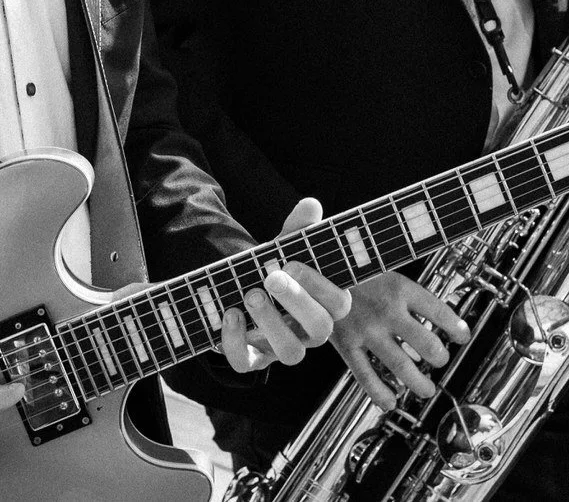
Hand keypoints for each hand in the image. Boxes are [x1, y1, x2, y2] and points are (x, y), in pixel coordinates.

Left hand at [220, 197, 350, 371]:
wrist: (240, 291)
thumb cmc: (273, 270)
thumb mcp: (284, 248)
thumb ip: (298, 229)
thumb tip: (311, 204)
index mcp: (324, 304)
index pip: (339, 304)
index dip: (320, 286)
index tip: (293, 263)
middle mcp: (309, 331)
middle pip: (321, 330)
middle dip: (297, 302)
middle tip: (272, 277)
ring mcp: (281, 347)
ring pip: (290, 352)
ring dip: (270, 324)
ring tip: (250, 295)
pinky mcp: (251, 358)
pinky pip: (246, 363)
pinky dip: (235, 342)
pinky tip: (229, 314)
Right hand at [330, 270, 472, 410]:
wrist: (312, 267)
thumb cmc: (351, 267)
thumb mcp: (383, 266)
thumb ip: (405, 292)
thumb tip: (430, 316)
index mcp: (399, 287)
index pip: (439, 312)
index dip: (456, 327)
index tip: (462, 336)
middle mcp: (386, 310)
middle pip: (426, 343)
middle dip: (439, 357)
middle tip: (440, 361)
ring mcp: (366, 329)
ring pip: (401, 365)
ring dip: (418, 382)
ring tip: (427, 390)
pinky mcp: (345, 343)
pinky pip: (365, 375)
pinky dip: (379, 392)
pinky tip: (390, 401)